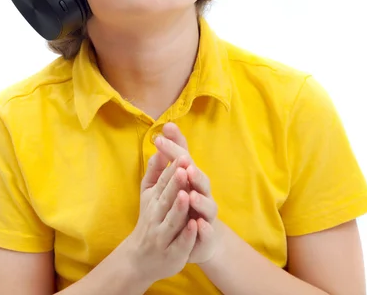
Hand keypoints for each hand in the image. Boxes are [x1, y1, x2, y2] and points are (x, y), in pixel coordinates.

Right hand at [121, 151, 197, 283]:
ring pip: (172, 220)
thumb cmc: (149, 219)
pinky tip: (194, 226)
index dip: (172, 169)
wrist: (139, 258)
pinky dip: (187, 235)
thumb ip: (155, 171)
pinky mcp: (172, 254)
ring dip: (179, 208)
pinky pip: (180, 244)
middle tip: (184, 168)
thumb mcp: (149, 194)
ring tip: (187, 195)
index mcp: (153, 199)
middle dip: (176, 184)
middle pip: (167, 198)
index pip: (163, 182)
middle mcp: (156, 216)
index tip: (182, 155)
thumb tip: (159, 148)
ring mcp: (163, 235)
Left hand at [154, 123, 219, 264]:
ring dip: (200, 200)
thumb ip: (168, 156)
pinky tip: (199, 225)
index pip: (184, 159)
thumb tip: (163, 130)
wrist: (196, 237)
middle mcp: (202, 193)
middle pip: (200, 180)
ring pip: (207, 205)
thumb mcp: (171, 178)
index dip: (173, 148)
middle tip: (186, 167)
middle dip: (194, 173)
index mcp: (191, 178)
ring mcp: (206, 213)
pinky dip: (205, 229)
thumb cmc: (183, 202)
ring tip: (191, 195)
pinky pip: (208, 231)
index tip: (159, 138)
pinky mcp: (207, 234)